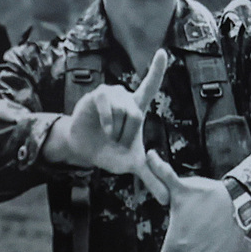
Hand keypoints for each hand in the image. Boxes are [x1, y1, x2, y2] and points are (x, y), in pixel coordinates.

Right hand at [45, 49, 168, 174]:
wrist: (84, 151)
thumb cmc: (110, 152)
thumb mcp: (132, 164)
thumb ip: (151, 177)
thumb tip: (166, 199)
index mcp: (137, 108)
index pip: (150, 85)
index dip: (156, 69)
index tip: (162, 51)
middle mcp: (125, 97)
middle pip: (136, 113)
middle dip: (128, 135)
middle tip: (119, 143)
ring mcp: (110, 95)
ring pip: (124, 110)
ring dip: (118, 130)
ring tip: (110, 136)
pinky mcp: (95, 96)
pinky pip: (107, 104)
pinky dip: (108, 120)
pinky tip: (105, 129)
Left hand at [137, 151, 250, 251]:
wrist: (238, 202)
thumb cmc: (207, 195)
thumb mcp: (182, 187)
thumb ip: (163, 175)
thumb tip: (148, 154)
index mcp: (175, 242)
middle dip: (188, 242)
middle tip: (198, 223)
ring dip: (202, 247)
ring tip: (209, 228)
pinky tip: (219, 235)